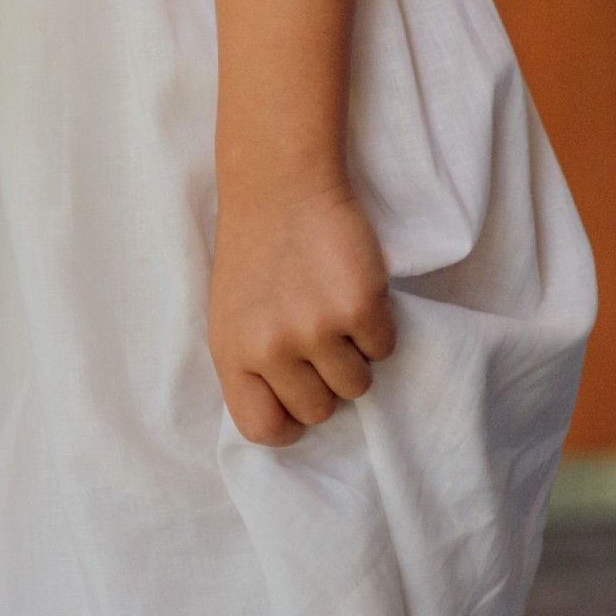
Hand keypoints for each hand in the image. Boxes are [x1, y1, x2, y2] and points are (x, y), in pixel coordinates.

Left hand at [208, 181, 395, 446]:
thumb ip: (252, 368)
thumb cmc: (255, 253)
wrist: (279, 186)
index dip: (288, 421)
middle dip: (325, 381)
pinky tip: (351, 290)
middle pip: (319, 411)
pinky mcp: (358, 307)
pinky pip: (383, 349)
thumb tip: (288, 418)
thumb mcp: (231, 317)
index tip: (298, 397)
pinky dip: (377, 326)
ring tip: (332, 310)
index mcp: (231, 353)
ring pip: (357, 385)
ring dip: (353, 354)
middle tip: (317, 336)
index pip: (262, 429)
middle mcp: (270, 348)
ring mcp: (315, 329)